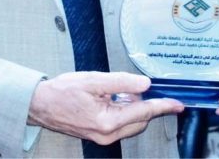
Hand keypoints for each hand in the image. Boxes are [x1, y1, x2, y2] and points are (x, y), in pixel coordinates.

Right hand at [28, 71, 181, 144]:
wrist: (40, 105)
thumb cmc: (62, 92)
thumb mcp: (93, 80)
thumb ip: (121, 82)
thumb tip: (145, 84)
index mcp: (107, 121)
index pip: (144, 112)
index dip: (163, 106)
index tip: (178, 104)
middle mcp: (107, 134)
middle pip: (141, 120)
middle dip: (144, 103)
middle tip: (132, 86)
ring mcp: (103, 137)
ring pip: (131, 122)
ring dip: (132, 107)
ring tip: (115, 91)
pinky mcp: (99, 135)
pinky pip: (121, 124)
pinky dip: (123, 111)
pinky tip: (111, 98)